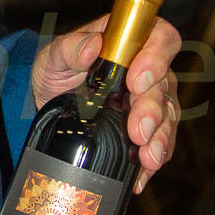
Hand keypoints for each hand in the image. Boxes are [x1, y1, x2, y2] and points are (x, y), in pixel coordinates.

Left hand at [30, 15, 180, 192]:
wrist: (46, 103)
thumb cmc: (57, 71)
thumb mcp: (54, 56)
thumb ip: (70, 48)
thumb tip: (91, 45)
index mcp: (130, 44)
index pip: (161, 38)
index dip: (157, 57)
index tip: (138, 80)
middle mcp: (147, 71)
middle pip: (165, 86)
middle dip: (153, 111)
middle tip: (138, 130)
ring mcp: (149, 101)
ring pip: (168, 118)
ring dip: (159, 139)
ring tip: (147, 158)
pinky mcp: (145, 129)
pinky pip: (158, 144)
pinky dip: (150, 162)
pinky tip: (141, 176)